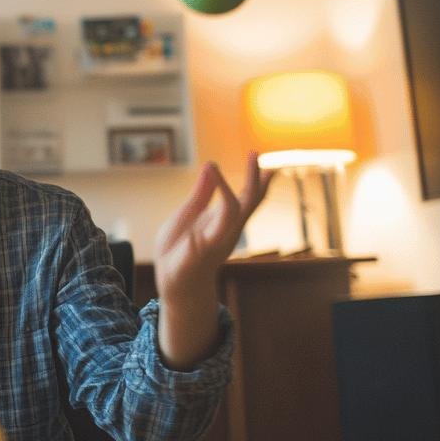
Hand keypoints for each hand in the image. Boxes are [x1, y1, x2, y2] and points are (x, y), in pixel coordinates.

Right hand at [153, 154, 273, 304]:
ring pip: (253, 204)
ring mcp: (232, 232)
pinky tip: (256, 176)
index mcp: (213, 239)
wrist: (186, 287)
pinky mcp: (230, 230)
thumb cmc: (177, 260)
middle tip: (253, 152)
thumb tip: (210, 166)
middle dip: (253, 178)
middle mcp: (228, 234)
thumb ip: (197, 199)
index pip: (229, 209)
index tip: (210, 167)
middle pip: (249, 203)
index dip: (223, 187)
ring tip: (262, 160)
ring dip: (259, 181)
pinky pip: (246, 206)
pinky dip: (252, 188)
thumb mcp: (177, 230)